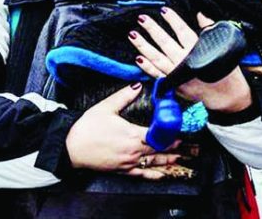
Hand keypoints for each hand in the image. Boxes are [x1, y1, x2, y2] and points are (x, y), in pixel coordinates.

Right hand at [65, 84, 180, 179]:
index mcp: (132, 135)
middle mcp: (133, 151)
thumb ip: (124, 96)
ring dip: (170, 160)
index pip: (159, 134)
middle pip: (160, 149)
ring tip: (183, 157)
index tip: (182, 128)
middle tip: (190, 143)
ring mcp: (128, 162)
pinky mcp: (122, 170)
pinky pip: (142, 174)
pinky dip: (155, 174)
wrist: (71, 147)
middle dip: (176, 146)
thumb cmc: (86, 128)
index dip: (172, 132)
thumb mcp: (106, 107)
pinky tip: (163, 174)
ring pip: (154, 162)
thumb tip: (137, 85)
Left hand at [129, 9, 252, 112]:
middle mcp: (187, 62)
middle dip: (152, 30)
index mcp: (199, 51)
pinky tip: (138, 58)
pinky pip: (157, 75)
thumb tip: (200, 14)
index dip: (173, 20)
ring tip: (133, 35)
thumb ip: (209, 30)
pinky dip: (147, 68)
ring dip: (144, 46)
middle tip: (141, 18)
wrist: (228, 98)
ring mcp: (179, 75)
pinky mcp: (175, 86)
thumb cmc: (226, 72)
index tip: (163, 10)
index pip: (183, 31)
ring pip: (157, 58)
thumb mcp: (223, 48)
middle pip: (166, 43)